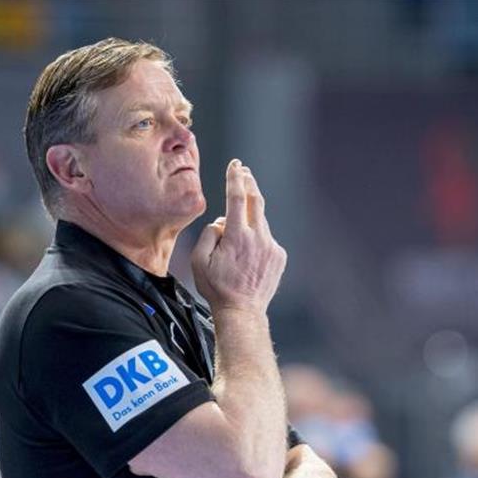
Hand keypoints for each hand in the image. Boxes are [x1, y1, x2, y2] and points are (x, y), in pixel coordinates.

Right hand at [190, 159, 286, 313]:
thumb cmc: (216, 288)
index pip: (237, 198)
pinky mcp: (278, 256)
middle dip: (249, 183)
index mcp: (237, 236)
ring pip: (260, 222)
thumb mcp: (198, 261)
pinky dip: (256, 239)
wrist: (242, 311)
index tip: (235, 165)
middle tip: (244, 170)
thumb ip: (208, 235)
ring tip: (236, 230)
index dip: (235, 178)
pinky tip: (246, 256)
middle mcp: (258, 237)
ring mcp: (271, 247)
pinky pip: (265, 239)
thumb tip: (221, 222)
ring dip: (249, 217)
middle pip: (255, 201)